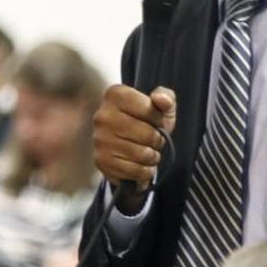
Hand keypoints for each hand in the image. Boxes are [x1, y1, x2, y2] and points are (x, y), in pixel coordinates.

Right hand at [93, 85, 176, 211]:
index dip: (159, 118)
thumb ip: (166, 97)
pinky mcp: (101, 161)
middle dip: (158, 139)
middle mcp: (103, 116)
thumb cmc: (146, 119)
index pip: (149, 109)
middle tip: (154, 139)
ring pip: (143, 154)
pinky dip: (145, 171)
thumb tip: (163, 100)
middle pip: (148, 134)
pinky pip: (135, 171)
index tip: (155, 120)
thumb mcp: (160, 105)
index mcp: (115, 95)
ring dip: (153, 156)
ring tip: (148, 150)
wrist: (126, 140)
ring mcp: (100, 140)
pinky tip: (141, 164)